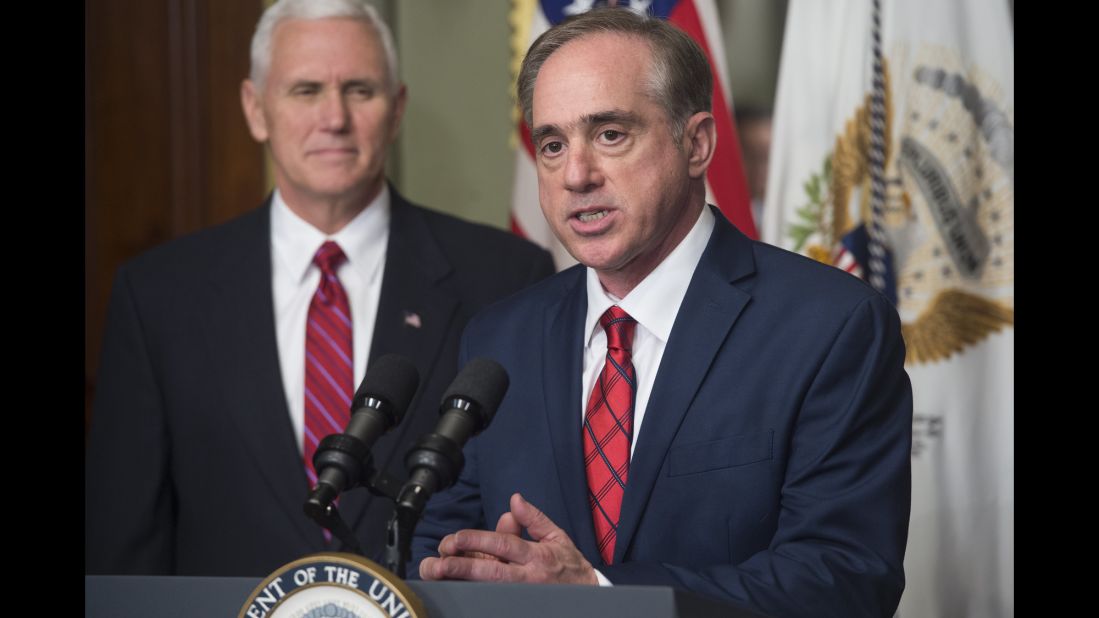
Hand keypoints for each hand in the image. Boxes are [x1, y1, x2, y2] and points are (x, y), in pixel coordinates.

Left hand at [419, 493, 597, 584]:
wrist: (587, 596)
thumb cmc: (569, 565)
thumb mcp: (556, 536)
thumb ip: (533, 518)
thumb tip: (515, 500)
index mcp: (536, 555)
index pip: (504, 546)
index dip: (479, 541)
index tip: (456, 538)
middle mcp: (527, 577)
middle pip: (492, 572)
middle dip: (464, 567)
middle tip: (440, 562)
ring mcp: (522, 595)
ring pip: (488, 589)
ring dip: (462, 582)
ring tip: (439, 576)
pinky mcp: (519, 604)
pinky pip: (493, 600)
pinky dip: (473, 594)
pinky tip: (455, 589)